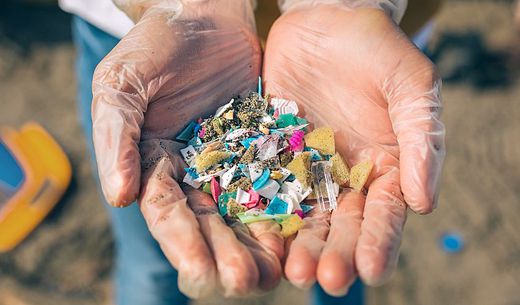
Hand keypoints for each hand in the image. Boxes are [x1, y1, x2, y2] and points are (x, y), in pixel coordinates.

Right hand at [92, 1, 282, 297]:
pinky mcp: (263, 147)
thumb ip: (116, 137)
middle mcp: (192, 172)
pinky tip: (297, 234)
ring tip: (274, 273)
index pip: (166, 211)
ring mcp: (230, 161)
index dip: (181, 243)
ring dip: (256, 244)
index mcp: (152, 163)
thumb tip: (118, 196)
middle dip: (225, 253)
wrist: (205, 14)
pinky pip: (274, 181)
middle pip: (208, 222)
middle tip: (246, 282)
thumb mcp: (121, 84)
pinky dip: (283, 209)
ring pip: (243, 211)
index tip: (199, 272)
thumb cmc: (156, 45)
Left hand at [264, 4, 444, 294]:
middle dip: (336, 253)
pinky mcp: (274, 154)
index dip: (380, 242)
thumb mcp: (411, 86)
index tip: (371, 270)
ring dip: (299, 245)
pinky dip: (265, 213)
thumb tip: (424, 204)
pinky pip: (268, 187)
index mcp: (386, 167)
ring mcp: (307, 168)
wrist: (326, 19)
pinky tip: (259, 238)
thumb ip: (421, 141)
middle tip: (326, 279)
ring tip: (293, 271)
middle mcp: (346, 176)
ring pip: (304, 216)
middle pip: (343, 225)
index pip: (385, 213)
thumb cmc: (377, 49)